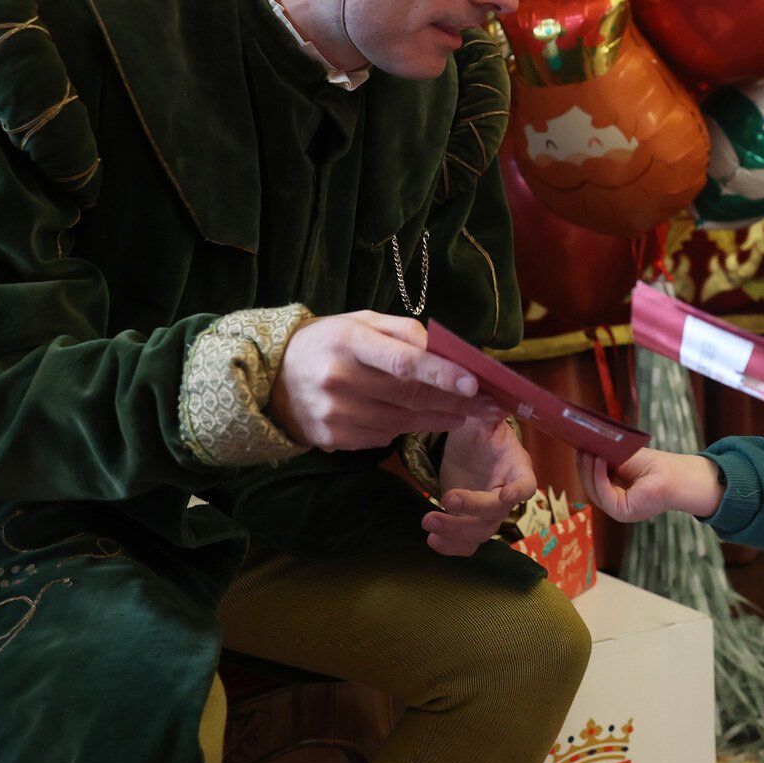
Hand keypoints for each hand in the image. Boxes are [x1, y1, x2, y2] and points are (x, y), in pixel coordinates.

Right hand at [270, 311, 503, 450]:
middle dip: (457, 401)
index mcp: (349, 342)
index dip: (440, 373)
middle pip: (409, 395)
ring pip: (403, 421)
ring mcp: (334, 414)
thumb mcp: (360, 323)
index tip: (474, 383)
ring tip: (468, 413)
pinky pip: (383, 436)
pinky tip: (426, 419)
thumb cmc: (328, 343)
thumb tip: (447, 352)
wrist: (271, 378)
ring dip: (442, 418)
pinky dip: (408, 428)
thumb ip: (403, 333)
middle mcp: (339, 379)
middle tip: (492, 404)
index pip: (402, 360)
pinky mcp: (332, 439)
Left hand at [424, 416, 536, 555]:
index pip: (527, 485)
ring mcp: (488, 513)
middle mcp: (506, 495)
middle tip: (445, 500)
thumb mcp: (484, 418)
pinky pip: (466, 544)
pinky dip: (450, 546)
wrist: (469, 447)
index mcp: (517, 468)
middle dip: (471, 510)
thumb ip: (490, 415)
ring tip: (428, 522)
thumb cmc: (482, 430)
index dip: (519, 493)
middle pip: (496, 513)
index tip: (504, 495)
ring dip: (455, 533)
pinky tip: (431, 539)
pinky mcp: (469, 522)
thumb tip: (494, 404)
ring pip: (479, 533)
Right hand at [580, 448, 724, 522]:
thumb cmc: (652, 465)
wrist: (674, 474)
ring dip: (589, 470)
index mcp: (614, 492)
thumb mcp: (621, 459)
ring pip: (594, 490)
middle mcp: (614, 503)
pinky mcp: (622, 513)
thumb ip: (604, 457)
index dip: (584, 466)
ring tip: (590, 452)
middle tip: (582, 448)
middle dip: (584, 467)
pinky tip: (600, 461)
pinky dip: (599, 476)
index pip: (591, 480)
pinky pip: (604, 494)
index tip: (579, 448)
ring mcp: (617, 510)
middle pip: (590, 486)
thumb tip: (582, 446)